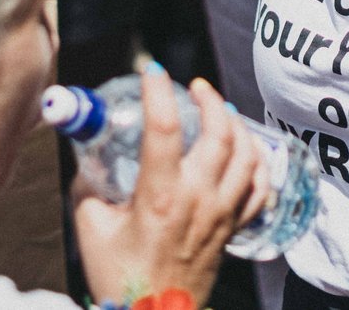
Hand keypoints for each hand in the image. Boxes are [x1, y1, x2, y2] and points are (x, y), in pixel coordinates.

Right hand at [72, 68, 270, 306]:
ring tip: (221, 110)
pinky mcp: (234, 228)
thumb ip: (89, 183)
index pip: (163, 129)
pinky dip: (256, 161)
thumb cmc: (119, 276)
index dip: (158, 92)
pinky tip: (244, 149)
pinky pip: (259, 187)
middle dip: (209, 99)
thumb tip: (91, 150)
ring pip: (246, 154)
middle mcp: (197, 200)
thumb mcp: (90, 225)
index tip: (152, 71)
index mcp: (158, 197)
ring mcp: (221, 214)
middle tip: (194, 86)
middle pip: (219, 133)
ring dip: (236, 124)